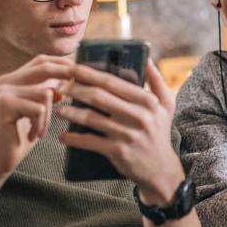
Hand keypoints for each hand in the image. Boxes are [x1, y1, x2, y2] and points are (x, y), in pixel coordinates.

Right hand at [0, 55, 72, 180]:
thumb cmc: (20, 136)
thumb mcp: (38, 111)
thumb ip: (48, 92)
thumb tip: (71, 78)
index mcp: (13, 79)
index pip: (41, 60)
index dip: (62, 63)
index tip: (80, 73)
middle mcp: (6, 81)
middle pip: (43, 68)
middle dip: (64, 77)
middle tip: (75, 93)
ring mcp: (4, 92)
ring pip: (45, 93)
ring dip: (48, 116)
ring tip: (39, 131)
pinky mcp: (4, 105)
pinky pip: (38, 109)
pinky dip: (41, 125)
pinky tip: (32, 136)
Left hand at [57, 60, 184, 202]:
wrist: (161, 170)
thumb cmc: (159, 132)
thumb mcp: (166, 105)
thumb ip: (156, 79)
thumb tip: (145, 56)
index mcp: (147, 100)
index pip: (112, 82)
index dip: (88, 73)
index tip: (72, 67)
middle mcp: (139, 115)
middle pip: (98, 97)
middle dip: (75, 89)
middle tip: (60, 85)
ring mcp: (127, 134)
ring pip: (91, 119)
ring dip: (71, 113)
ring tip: (60, 110)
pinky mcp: (118, 152)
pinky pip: (90, 142)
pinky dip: (73, 139)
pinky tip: (63, 137)